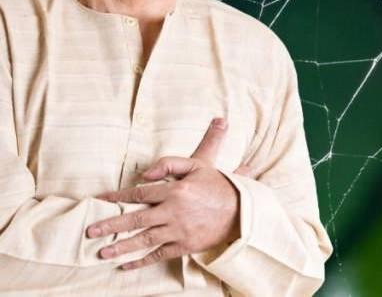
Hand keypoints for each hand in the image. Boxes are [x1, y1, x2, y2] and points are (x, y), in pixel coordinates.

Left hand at [87, 117, 251, 269]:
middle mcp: (174, 211)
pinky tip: (125, 266)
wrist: (243, 211)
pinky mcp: (185, 245)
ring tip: (101, 252)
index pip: (139, 193)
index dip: (117, 196)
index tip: (100, 200)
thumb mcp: (199, 164)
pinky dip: (141, 261)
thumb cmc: (219, 185)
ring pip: (144, 240)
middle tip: (90, 232)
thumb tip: (145, 173)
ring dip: (121, 247)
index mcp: (176, 190)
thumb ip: (170, 162)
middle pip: (135, 220)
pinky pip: (159, 254)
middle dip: (110, 226)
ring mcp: (179, 231)